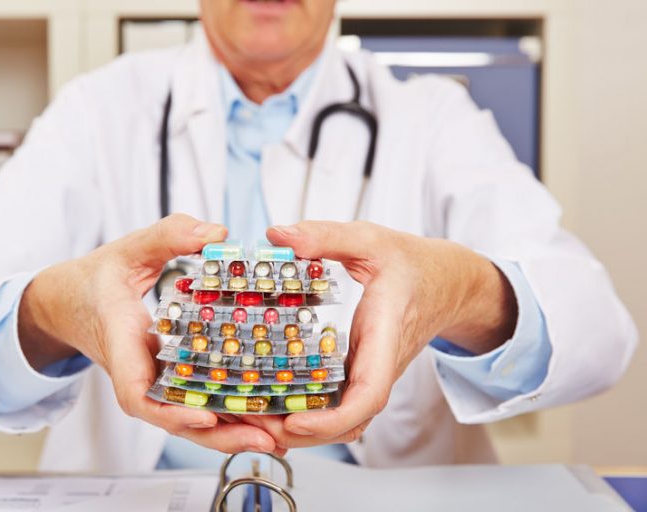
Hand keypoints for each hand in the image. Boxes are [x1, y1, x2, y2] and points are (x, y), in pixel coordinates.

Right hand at [18, 213, 279, 454]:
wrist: (68, 303)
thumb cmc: (95, 280)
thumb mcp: (128, 249)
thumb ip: (168, 235)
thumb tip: (217, 234)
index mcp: (122, 344)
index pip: (136, 392)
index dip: (170, 411)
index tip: (207, 414)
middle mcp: (139, 373)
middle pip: (175, 420)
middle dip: (220, 435)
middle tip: (267, 438)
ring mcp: (154, 381)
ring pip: (190, 419)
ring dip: (231, 432)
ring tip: (277, 437)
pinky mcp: (167, 380)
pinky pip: (196, 404)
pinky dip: (227, 415)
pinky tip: (264, 420)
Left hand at [244, 221, 517, 448]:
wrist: (447, 283)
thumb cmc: (413, 264)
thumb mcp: (370, 240)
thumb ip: (325, 236)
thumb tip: (278, 235)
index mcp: (385, 335)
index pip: (370, 392)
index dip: (335, 417)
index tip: (297, 421)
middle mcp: (379, 364)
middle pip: (351, 421)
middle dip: (306, 433)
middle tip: (257, 423)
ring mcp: (371, 373)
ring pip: (345, 421)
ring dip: (305, 431)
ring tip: (258, 419)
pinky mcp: (363, 373)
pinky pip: (341, 406)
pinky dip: (312, 417)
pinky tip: (277, 407)